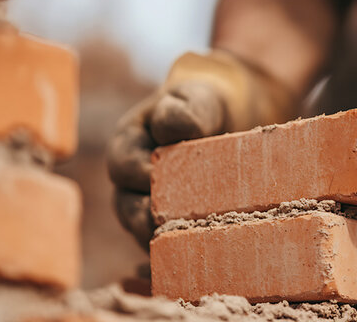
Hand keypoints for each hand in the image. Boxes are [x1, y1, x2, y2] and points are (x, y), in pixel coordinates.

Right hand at [107, 51, 294, 248]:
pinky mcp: (173, 225)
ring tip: (187, 246)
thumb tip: (166, 126)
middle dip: (144, 220)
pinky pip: (168, 246)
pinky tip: (201, 258)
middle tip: (168, 226)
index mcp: (130, 144)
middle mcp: (133, 181)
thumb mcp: (200, 98)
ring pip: (145, 233)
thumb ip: (186, 109)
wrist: (234, 119)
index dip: (138, 176)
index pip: (122, 166)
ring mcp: (151, 206)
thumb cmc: (209, 105)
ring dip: (163, 242)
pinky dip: (181, 254)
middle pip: (127, 209)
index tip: (159, 180)